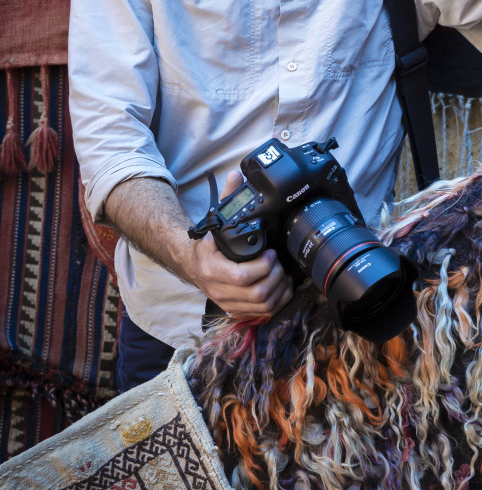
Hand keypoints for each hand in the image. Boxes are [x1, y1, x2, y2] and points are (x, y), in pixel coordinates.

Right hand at [188, 169, 293, 320]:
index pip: (242, 276)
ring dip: (279, 290)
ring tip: (283, 274)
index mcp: (212, 268)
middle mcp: (218, 289)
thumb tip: (236, 175)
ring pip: (262, 306)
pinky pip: (261, 314)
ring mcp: (227, 302)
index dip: (263, 266)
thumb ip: (227, 198)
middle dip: (275, 277)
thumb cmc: (207, 244)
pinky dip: (277, 302)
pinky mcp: (234, 309)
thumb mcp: (215, 220)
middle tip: (279, 262)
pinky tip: (282, 287)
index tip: (270, 252)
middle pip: (257, 294)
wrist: (189, 263)